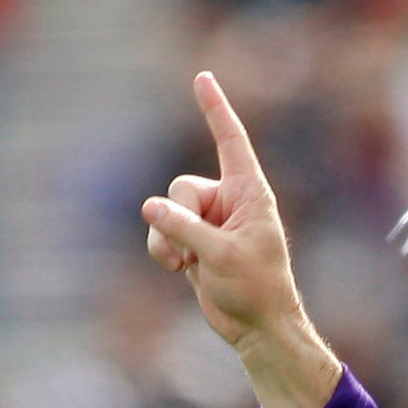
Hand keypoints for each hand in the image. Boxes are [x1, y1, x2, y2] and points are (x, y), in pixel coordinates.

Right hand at [142, 72, 338, 407]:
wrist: (258, 330)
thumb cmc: (254, 291)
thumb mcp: (219, 256)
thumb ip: (183, 228)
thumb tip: (149, 208)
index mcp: (249, 194)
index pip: (230, 141)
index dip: (215, 109)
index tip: (203, 77)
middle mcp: (229, 202)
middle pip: (182, 187)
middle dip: (178, 219)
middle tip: (192, 252)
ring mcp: (210, 223)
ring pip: (168, 210)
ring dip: (167, 239)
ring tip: (183, 266)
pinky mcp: (195, 243)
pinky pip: (164, 232)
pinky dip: (164, 250)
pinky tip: (178, 270)